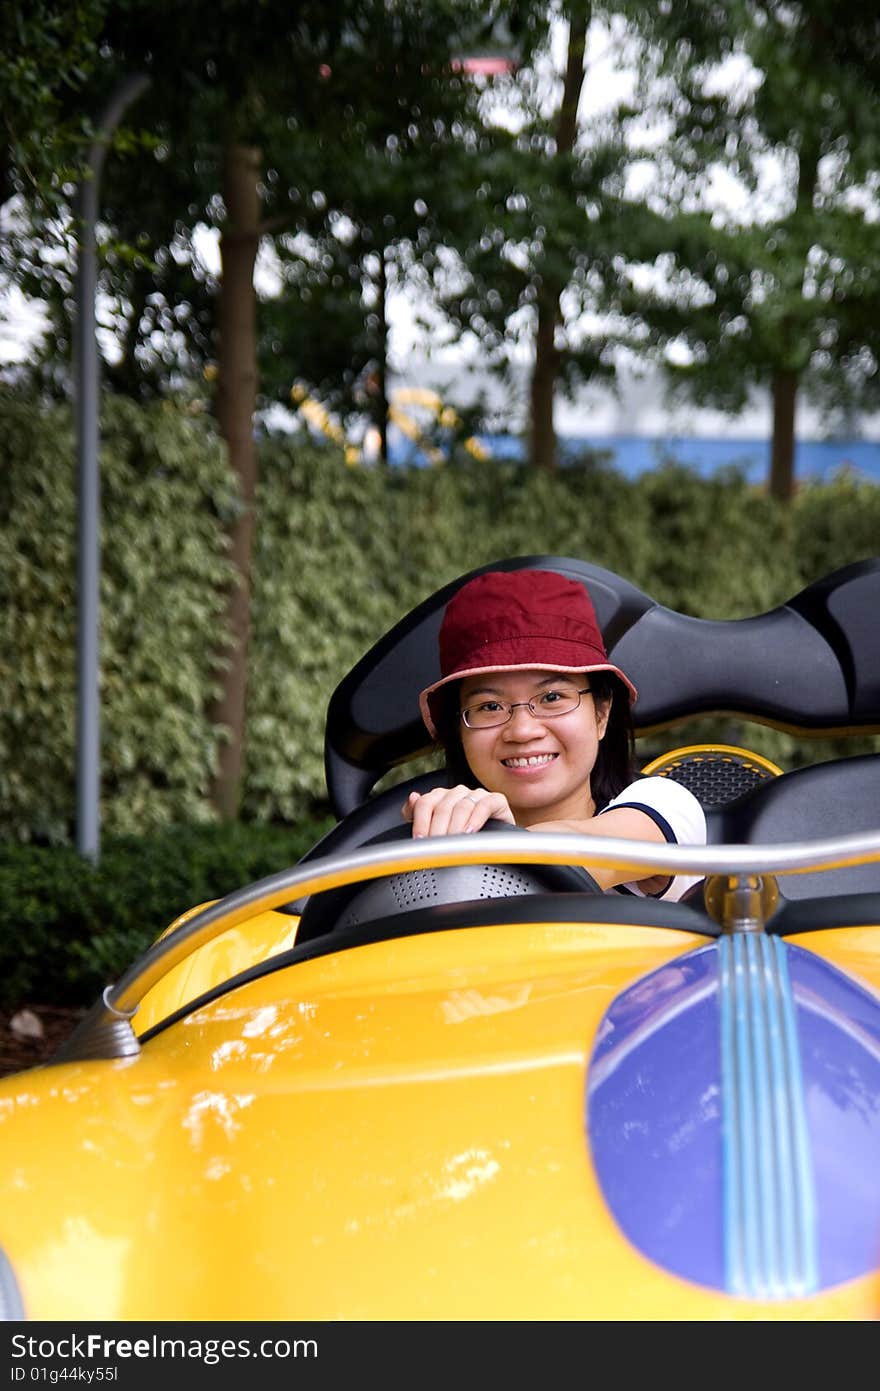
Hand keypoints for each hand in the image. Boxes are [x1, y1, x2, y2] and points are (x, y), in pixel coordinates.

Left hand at [401, 785, 515, 837]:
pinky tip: (470, 832)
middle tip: (436, 847)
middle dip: (437, 830)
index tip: (419, 840)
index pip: (425, 802)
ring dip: (455, 827)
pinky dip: (476, 819)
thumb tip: (412, 798)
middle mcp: (457, 793)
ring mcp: (477, 795)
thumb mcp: (436, 828)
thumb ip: (418, 814)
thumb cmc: (463, 836)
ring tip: (452, 843)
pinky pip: (484, 806)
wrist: (494, 843)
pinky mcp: (496, 800)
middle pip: (442, 807)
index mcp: (440, 796)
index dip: (420, 822)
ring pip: (461, 807)